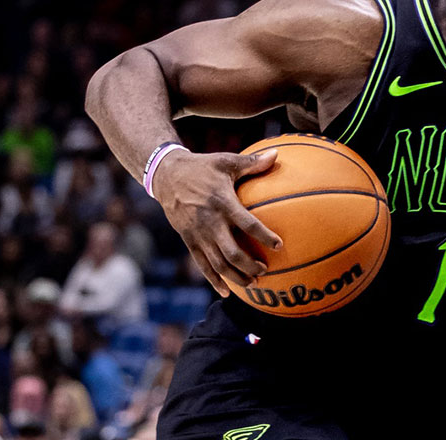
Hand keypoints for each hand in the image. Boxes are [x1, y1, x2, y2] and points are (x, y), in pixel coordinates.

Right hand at [152, 148, 283, 297]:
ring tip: (253, 282)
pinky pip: (202, 265)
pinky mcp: (188, 240)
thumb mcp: (226, 161)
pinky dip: (214, 280)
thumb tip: (277, 154)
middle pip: (231, 252)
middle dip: (250, 265)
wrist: (166, 176)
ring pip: (217, 263)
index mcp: (222, 202)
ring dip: (235, 276)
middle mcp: (209, 222)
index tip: (279, 245)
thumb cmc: (203, 167)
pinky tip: (226, 291)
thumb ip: (253, 162)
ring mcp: (197, 234)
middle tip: (266, 269)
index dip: (264, 236)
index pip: (247, 223)